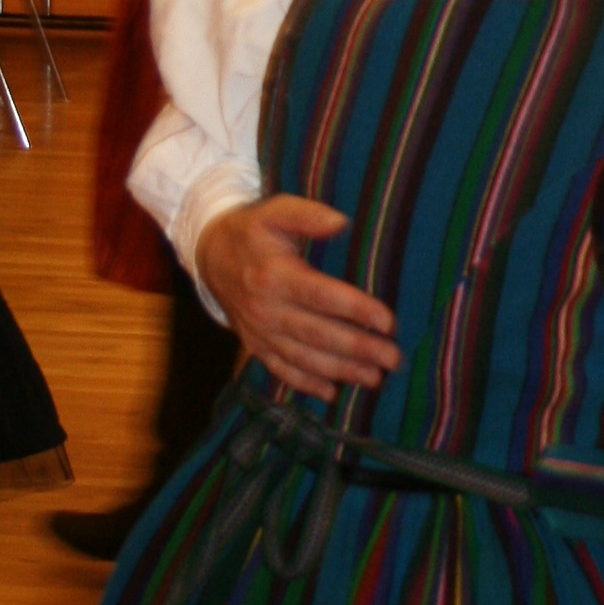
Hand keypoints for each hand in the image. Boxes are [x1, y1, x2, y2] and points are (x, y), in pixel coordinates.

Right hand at [197, 197, 400, 397]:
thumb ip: (307, 215)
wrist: (210, 256)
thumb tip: (341, 222)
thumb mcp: (274, 211)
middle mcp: (266, 309)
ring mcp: (260, 332)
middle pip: (319, 334)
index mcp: (275, 275)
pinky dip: (306, 384)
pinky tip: (332, 393)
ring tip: (374, 378)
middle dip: (358, 349)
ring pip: (304, 358)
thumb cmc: (252, 231)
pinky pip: (281, 370)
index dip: (356, 310)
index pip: (322, 296)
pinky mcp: (255, 345)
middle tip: (392, 358)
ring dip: (341, 371)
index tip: (388, 322)